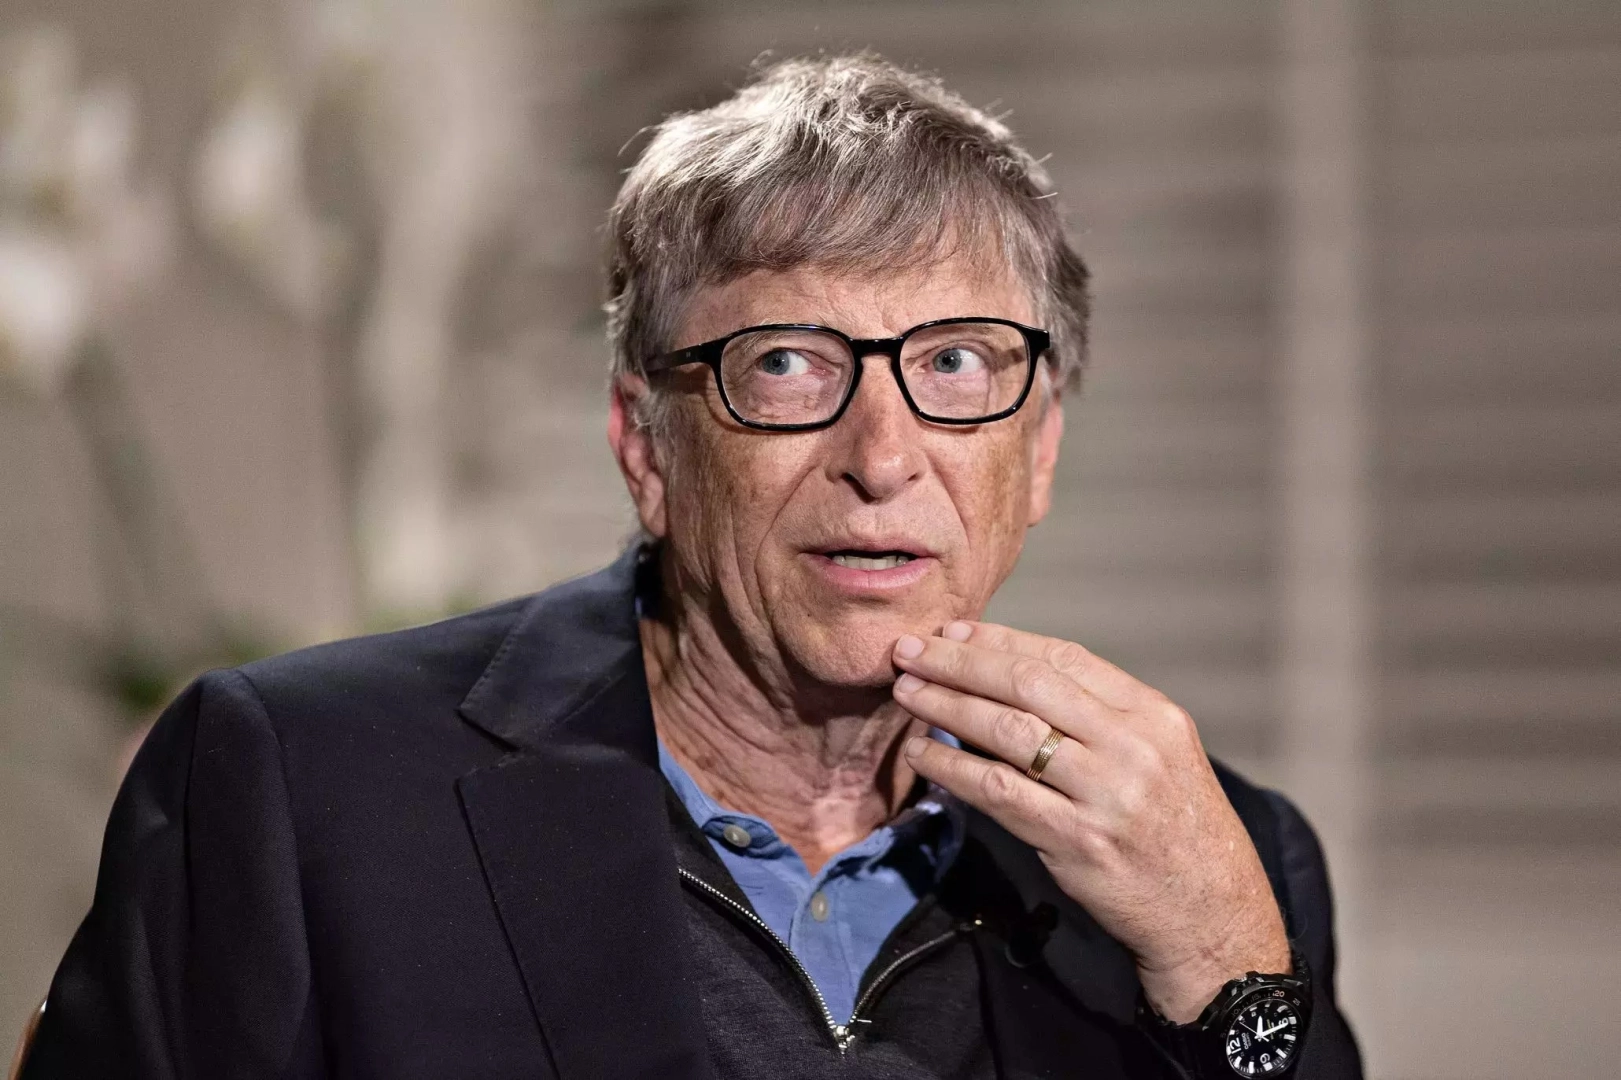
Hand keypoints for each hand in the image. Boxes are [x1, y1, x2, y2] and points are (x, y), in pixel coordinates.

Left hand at [891, 621, 1289, 1021]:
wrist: (1211, 913)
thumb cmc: (1176, 829)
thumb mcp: (1161, 755)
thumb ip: (1100, 717)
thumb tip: (1009, 677)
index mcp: (1152, 714)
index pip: (1063, 657)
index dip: (1000, 639)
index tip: (954, 630)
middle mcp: (1131, 745)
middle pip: (1027, 684)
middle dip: (959, 661)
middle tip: (909, 650)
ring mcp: (1103, 793)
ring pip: (1005, 731)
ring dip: (945, 706)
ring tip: (906, 692)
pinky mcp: (1075, 841)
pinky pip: (997, 792)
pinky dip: (951, 769)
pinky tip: (921, 754)